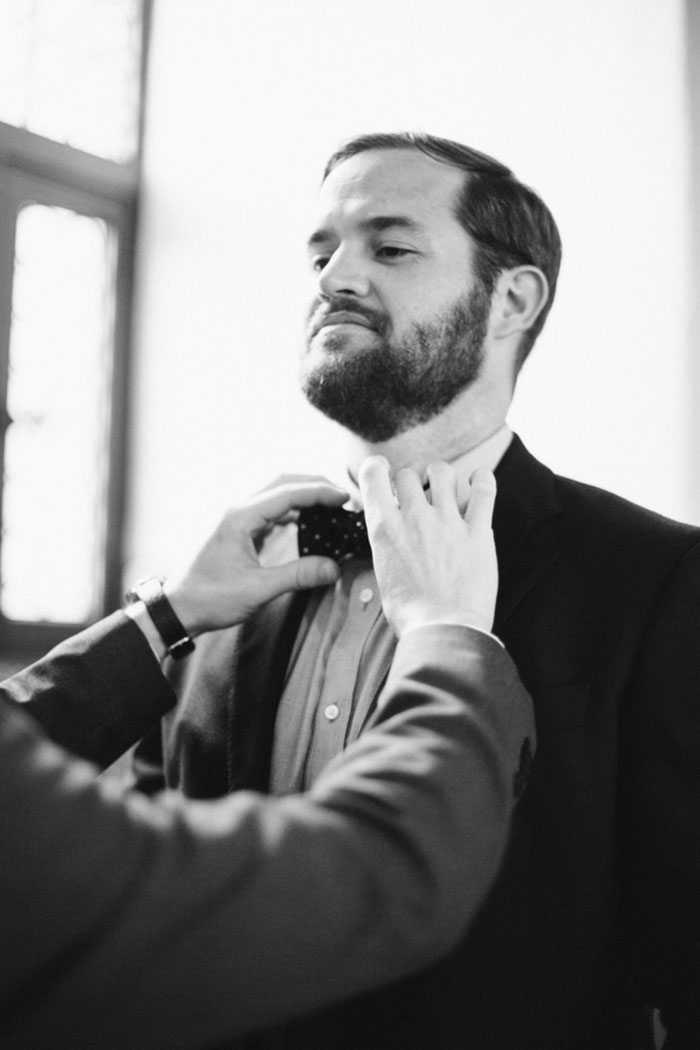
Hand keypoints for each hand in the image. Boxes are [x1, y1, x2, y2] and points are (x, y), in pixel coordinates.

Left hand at [164, 480, 347, 635]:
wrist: (177, 608)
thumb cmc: (209, 598)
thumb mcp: (258, 589)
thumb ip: (297, 575)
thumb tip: (334, 568)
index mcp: (240, 517)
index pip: (288, 492)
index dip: (320, 492)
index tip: (346, 498)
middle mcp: (237, 509)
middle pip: (282, 482)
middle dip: (314, 485)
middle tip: (343, 497)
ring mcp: (236, 517)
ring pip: (275, 494)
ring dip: (303, 496)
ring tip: (331, 507)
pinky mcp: (237, 529)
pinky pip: (269, 510)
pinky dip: (291, 511)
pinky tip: (307, 523)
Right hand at [359, 456, 497, 636]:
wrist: (443, 631)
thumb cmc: (411, 614)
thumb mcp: (384, 575)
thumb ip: (389, 546)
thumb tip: (393, 536)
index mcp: (385, 529)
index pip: (373, 474)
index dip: (377, 469)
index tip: (384, 475)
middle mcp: (414, 518)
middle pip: (408, 474)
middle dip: (410, 482)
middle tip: (417, 498)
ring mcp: (448, 522)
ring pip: (443, 472)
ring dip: (442, 476)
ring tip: (446, 489)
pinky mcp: (478, 531)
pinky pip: (484, 490)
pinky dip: (483, 479)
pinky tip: (480, 480)